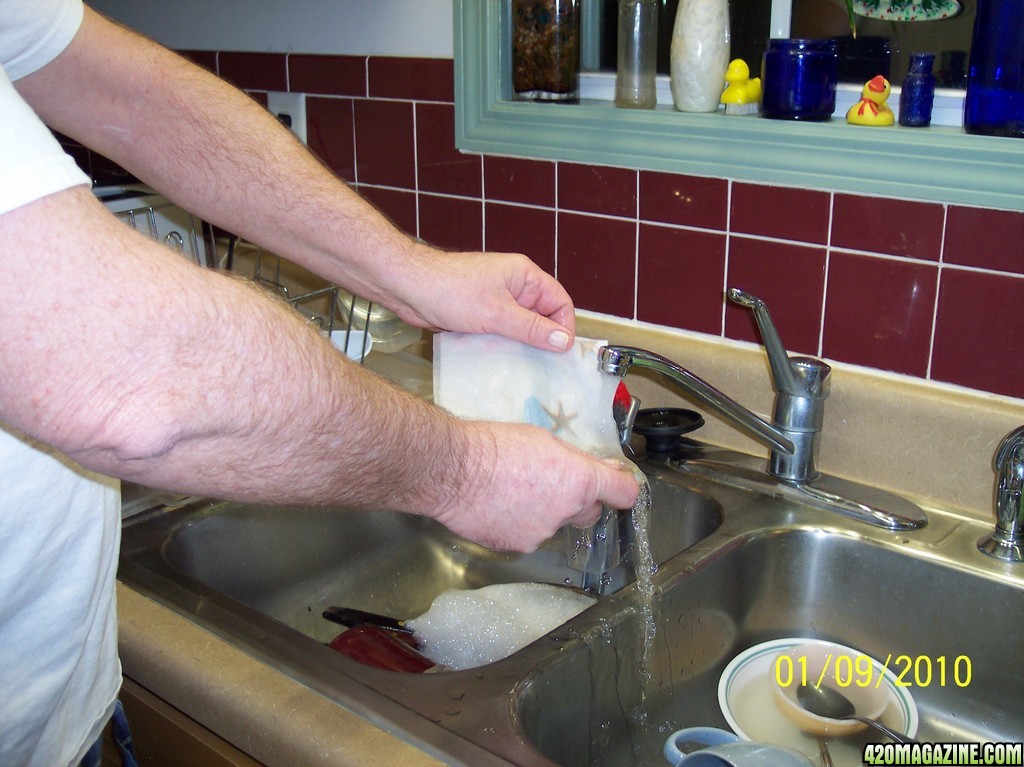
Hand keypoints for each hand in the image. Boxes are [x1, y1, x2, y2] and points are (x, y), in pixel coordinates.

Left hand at [390, 244, 576, 352]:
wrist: (408, 288)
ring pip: (521, 327)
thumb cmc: (450, 291)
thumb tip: (564, 341)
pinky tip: (502, 363)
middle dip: (544, 339)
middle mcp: (514, 287)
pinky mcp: (481, 315)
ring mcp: (496, 301)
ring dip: (522, 345)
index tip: (560, 352)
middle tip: (545, 366)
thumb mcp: (497, 313)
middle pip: (542, 316)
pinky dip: (504, 346)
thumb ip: (532, 328)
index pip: (559, 301)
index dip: (564, 326)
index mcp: (525, 276)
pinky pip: (502, 332)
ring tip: (524, 368)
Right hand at [430, 421, 639, 551]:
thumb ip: (571, 459)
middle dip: (579, 501)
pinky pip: (526, 535)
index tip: (616, 484)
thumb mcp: (541, 438)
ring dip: (543, 511)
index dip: (622, 488)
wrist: (450, 470)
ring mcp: (541, 534)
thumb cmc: (493, 444)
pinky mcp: (516, 547)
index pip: (624, 494)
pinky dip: (518, 523)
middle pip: (590, 513)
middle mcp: (566, 512)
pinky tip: (497, 506)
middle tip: (554, 482)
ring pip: (554, 524)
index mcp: (579, 480)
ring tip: (512, 491)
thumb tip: (591, 468)